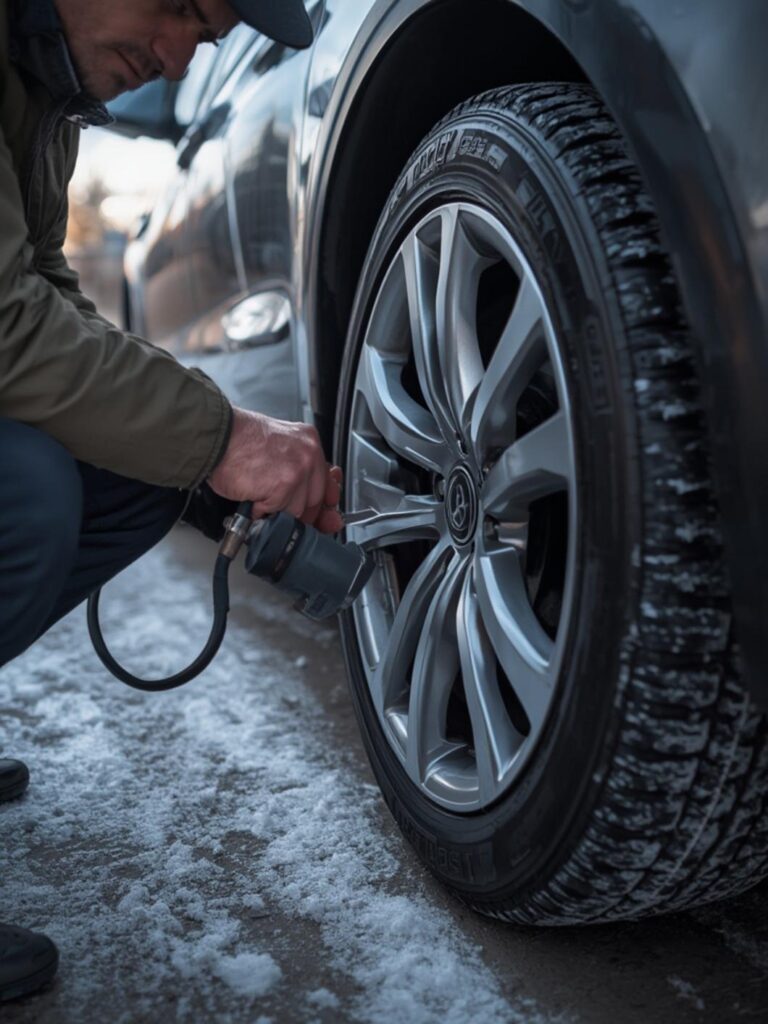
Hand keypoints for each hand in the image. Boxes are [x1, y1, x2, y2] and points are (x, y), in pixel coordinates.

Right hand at [208, 407, 343, 533]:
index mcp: (309, 442)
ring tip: (259, 492)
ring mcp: (298, 470)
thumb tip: (307, 492)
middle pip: (315, 500)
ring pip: (297, 509)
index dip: (321, 502)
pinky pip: (277, 511)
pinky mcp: (283, 485)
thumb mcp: (278, 443)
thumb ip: (296, 464)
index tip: (319, 513)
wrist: (218, 436)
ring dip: (276, 508)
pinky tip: (252, 495)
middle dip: (296, 509)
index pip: (327, 482)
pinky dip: (261, 510)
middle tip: (278, 506)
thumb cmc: (239, 439)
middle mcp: (309, 454)